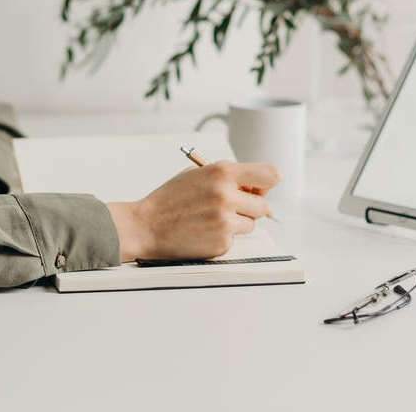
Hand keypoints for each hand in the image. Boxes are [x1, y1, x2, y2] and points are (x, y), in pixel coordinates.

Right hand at [106, 160, 279, 261]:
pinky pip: (235, 239)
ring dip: (237, 223)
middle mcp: (227, 195)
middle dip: (250, 207)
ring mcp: (225, 221)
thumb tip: (256, 188)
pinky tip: (203, 231)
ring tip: (210, 218)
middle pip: (263, 205)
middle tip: (229, 207)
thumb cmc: (171, 199)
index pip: (270, 175)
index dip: (266, 183)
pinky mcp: (222, 243)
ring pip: (251, 224)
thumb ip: (228, 176)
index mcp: (222, 172)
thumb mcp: (198, 174)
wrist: (146, 225)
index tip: (257, 188)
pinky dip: (223, 236)